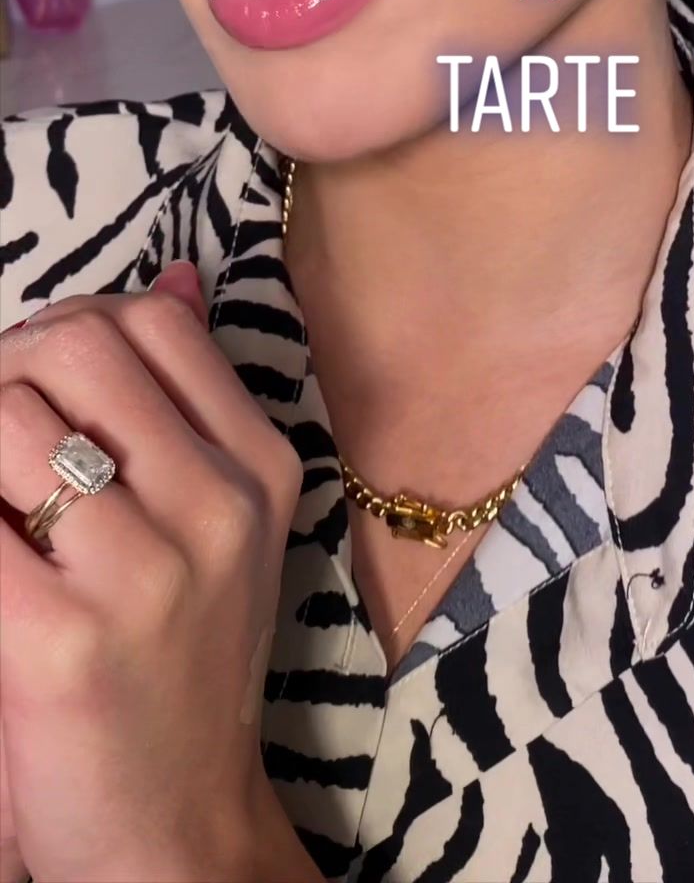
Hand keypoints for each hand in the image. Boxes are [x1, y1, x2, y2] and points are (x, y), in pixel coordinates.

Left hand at [0, 263, 304, 882]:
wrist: (174, 834)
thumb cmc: (183, 670)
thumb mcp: (221, 527)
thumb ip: (189, 403)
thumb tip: (176, 275)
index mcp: (259, 467)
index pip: (153, 322)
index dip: (71, 328)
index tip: (39, 382)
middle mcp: (216, 507)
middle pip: (72, 349)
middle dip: (6, 371)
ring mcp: (144, 576)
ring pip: (3, 422)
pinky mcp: (59, 644)